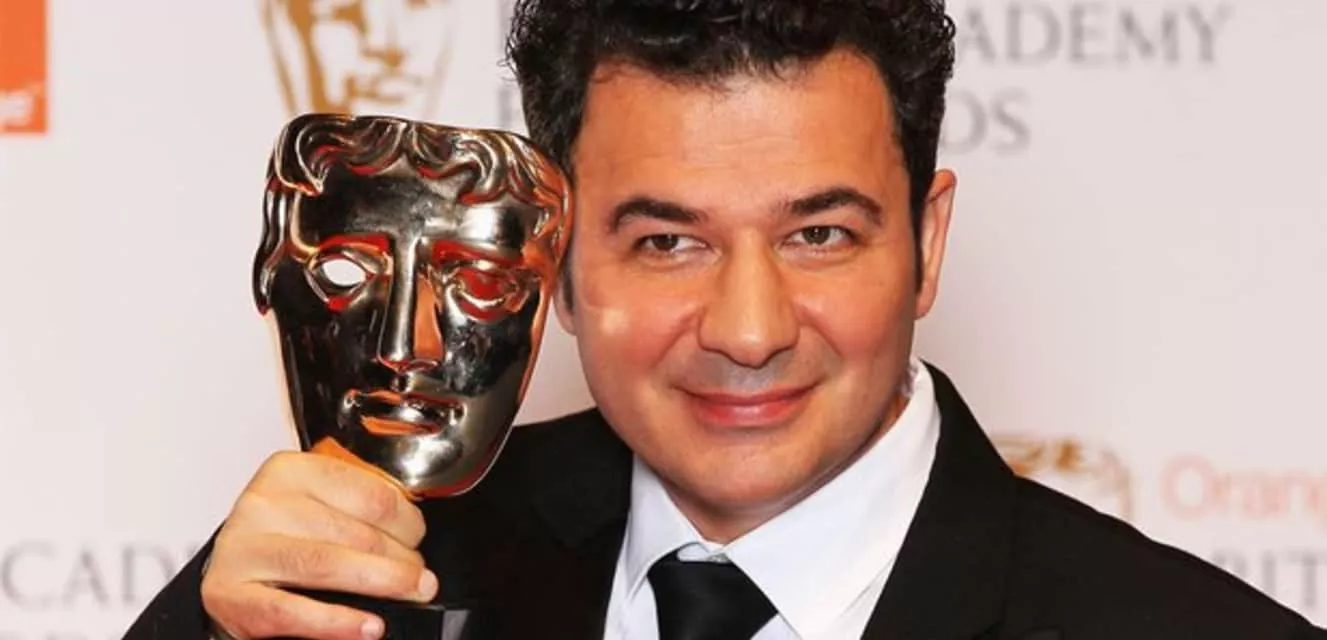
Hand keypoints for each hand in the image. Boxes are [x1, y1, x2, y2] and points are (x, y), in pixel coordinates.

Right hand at [200, 450, 435, 639]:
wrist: (229, 574)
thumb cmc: (282, 537)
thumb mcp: (315, 504)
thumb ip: (358, 505)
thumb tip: (415, 530)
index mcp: (290, 471)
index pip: (371, 494)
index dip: (408, 522)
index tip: (417, 539)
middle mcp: (264, 504)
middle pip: (356, 532)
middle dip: (401, 560)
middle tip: (418, 578)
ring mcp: (244, 549)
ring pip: (328, 564)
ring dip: (382, 583)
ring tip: (410, 594)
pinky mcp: (231, 594)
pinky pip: (292, 610)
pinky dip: (337, 621)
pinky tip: (367, 626)